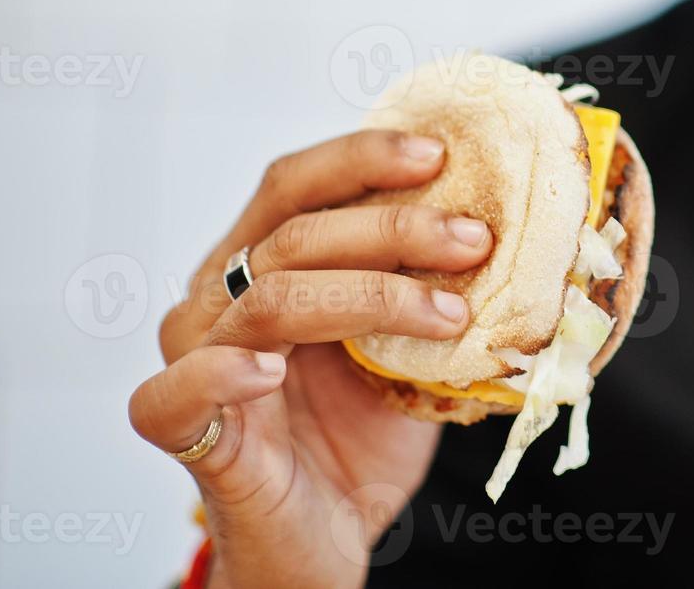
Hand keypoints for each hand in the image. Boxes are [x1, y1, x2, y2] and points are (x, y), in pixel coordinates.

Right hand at [129, 130, 491, 588]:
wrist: (327, 538)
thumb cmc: (362, 435)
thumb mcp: (412, 349)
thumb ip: (435, 291)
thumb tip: (521, 239)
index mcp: (266, 262)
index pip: (299, 185)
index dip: (363, 158)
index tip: (440, 154)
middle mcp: (221, 297)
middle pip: (292, 231)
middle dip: (393, 226)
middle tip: (474, 240)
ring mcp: (196, 358)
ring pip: (269, 297)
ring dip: (370, 297)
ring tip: (447, 316)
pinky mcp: (184, 429)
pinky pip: (172, 393)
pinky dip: (221, 374)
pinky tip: (268, 371)